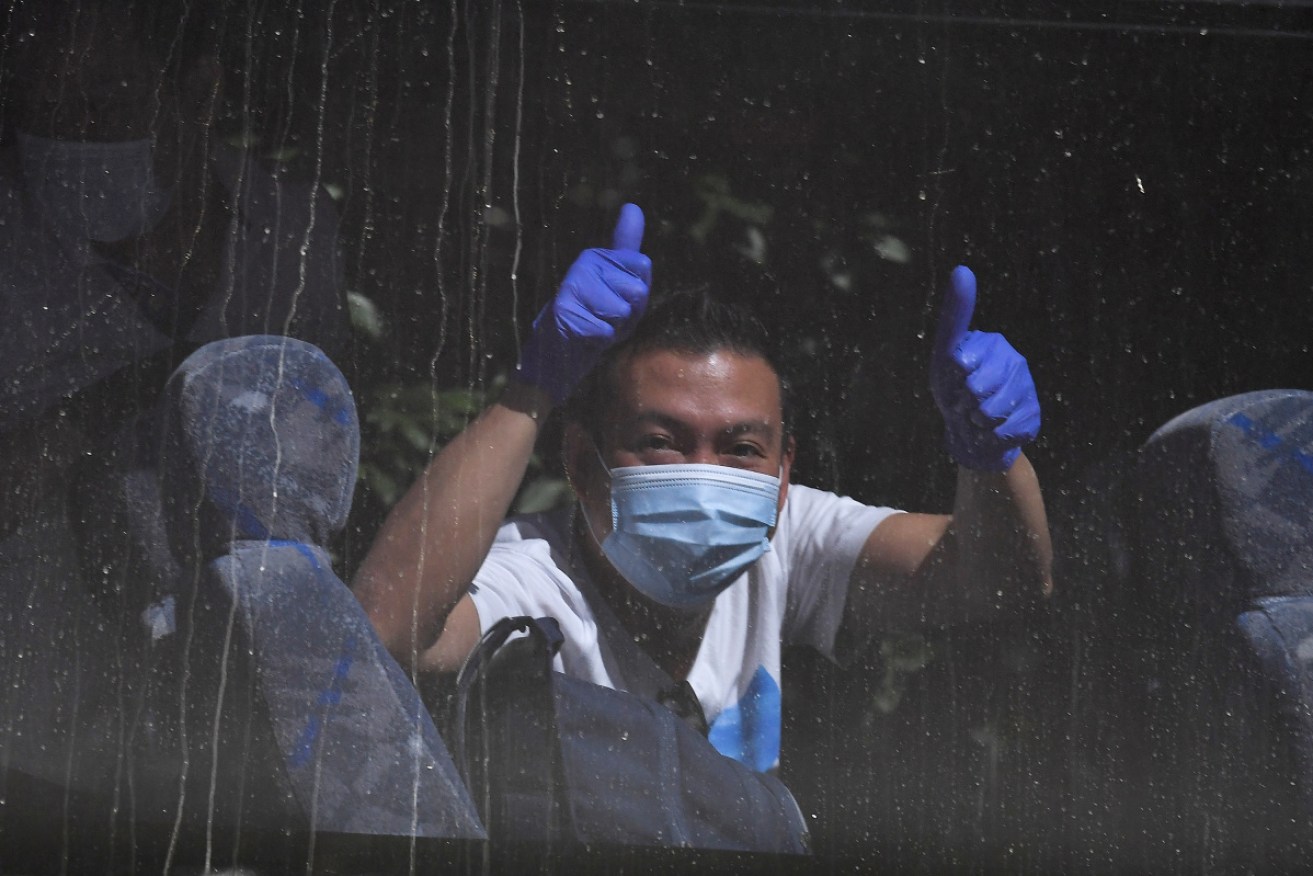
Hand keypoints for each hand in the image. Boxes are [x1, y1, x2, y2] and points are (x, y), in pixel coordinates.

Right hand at [515, 203, 650, 403]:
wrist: (556, 358)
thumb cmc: (593, 322)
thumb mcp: (617, 286)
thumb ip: (626, 249)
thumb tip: (633, 207)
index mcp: (597, 256)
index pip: (643, 267)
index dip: (639, 295)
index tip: (619, 301)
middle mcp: (584, 263)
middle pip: (637, 289)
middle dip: (630, 314)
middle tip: (605, 319)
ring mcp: (572, 285)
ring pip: (622, 310)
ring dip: (615, 328)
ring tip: (594, 327)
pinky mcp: (564, 310)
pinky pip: (605, 329)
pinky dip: (600, 341)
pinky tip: (584, 338)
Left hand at [929, 265, 1039, 470]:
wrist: (970, 433)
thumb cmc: (953, 390)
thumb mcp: (945, 354)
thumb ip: (954, 316)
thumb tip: (963, 270)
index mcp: (993, 344)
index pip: (962, 364)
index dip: (951, 379)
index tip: (954, 378)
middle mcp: (1015, 362)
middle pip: (977, 390)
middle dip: (962, 402)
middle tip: (964, 402)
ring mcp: (1027, 389)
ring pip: (990, 413)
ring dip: (975, 421)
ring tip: (977, 416)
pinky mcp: (1034, 416)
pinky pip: (1004, 431)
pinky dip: (990, 436)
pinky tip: (993, 430)